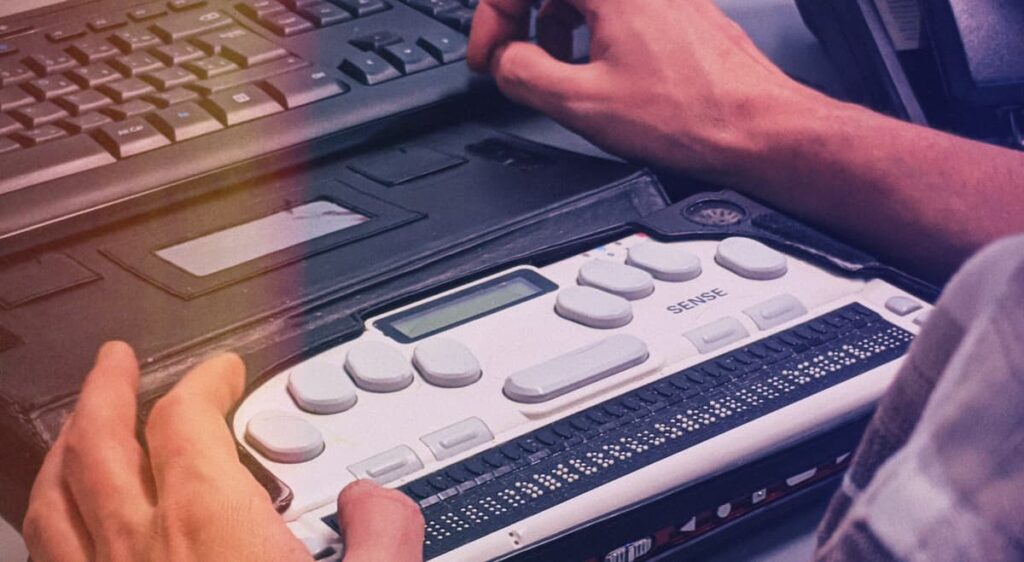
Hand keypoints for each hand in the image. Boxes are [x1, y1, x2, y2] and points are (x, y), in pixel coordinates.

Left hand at [23, 342, 424, 561]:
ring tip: (79, 428)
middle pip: (99, 442)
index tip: (226, 373)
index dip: (206, 381)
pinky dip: (51, 524)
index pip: (187, 419)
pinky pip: (49, 560)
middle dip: (108, 390)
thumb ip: (385, 532)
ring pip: (54, 500)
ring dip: (66, 448)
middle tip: (117, 362)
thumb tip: (375, 499)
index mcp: (209, 528)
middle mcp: (138, 554)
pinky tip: (66, 530)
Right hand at [468, 0, 820, 181]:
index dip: (492, 18)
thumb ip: (521, 73)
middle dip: (523, 18)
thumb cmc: (692, 116)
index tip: (489, 55)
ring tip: (557, 70)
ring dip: (556, 23)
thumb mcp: (580, 103)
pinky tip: (598, 67)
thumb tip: (504, 61)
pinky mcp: (678, 6)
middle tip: (510, 59)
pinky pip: (617, 2)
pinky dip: (592, 27)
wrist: (758, 129)